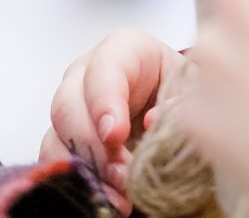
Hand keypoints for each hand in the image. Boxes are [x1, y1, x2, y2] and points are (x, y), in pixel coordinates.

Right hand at [40, 28, 188, 211]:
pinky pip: (54, 161)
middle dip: (92, 144)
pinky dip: (77, 181)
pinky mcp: (65, 139)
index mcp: (124, 50)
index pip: (104, 67)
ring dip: (85, 168)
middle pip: (68, 103)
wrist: (175, 110)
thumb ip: (182, 97)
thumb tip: (153, 121)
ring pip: (57, 135)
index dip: (104, 101)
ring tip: (118, 192)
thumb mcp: (194, 88)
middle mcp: (87, 75)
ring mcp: (72, 107)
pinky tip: (107, 197)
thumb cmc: (182, 90)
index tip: (114, 134)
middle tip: (120, 173)